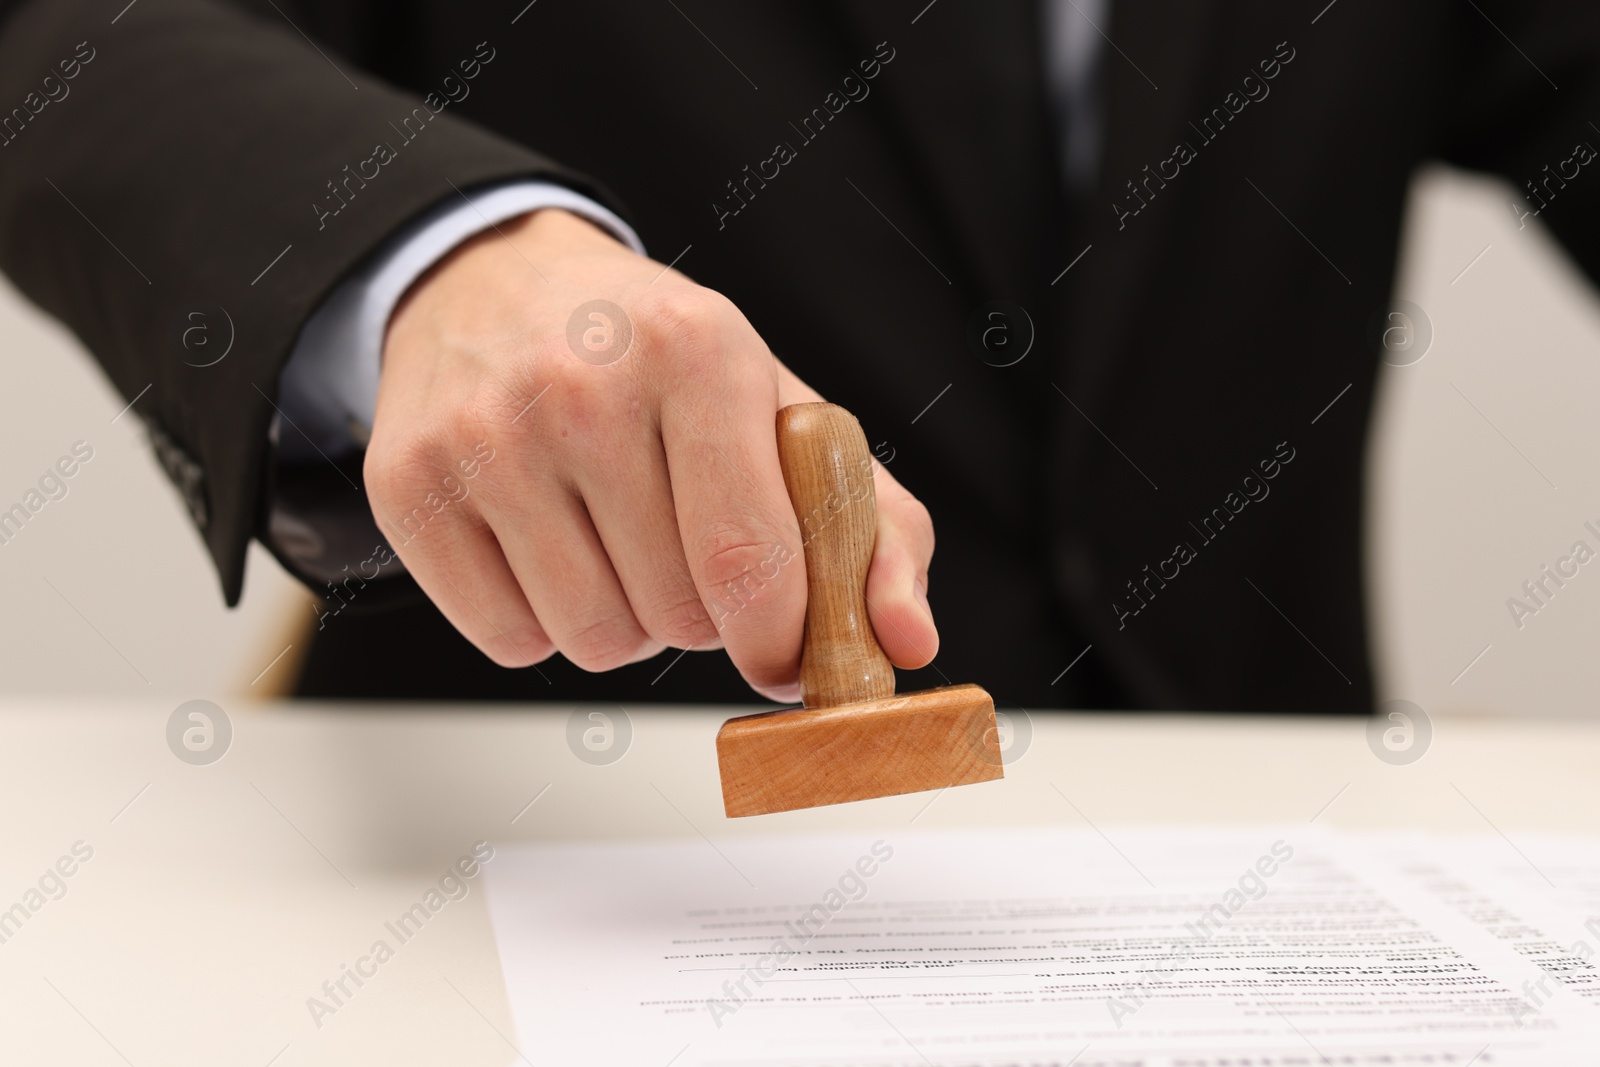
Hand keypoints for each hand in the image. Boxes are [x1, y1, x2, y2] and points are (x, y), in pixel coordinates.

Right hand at [364, 208, 937, 699]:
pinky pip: (508, 641)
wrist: (495, 283)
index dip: (780, 637)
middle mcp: (580, 386)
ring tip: (618, 542)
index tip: (784, 646)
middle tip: (687, 550)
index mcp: (697, 350)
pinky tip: (549, 548)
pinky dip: (544, 623)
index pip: (747, 558)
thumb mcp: (780, 407)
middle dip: (702, 615)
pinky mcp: (407, 485)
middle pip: (673, 615)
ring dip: (626, 621)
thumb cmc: (653, 358)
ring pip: (591, 639)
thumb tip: (908, 645)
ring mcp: (482, 436)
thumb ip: (875, 530)